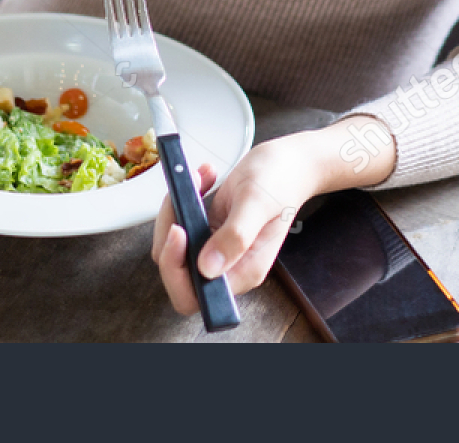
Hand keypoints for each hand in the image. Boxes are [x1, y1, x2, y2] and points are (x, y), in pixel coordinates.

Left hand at [150, 134, 319, 315]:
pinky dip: (183, 200)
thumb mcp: (257, 203)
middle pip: (178, 271)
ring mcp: (218, 249)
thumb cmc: (281, 181)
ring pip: (174, 246)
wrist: (289, 164)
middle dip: (169, 234)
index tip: (179, 230)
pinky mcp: (210, 232)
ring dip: (175, 210)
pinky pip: (181, 224)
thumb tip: (207, 268)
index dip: (177, 269)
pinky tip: (202, 179)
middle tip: (180, 198)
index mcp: (244, 271)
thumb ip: (235, 236)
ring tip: (196, 178)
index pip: (196, 294)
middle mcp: (229, 266)